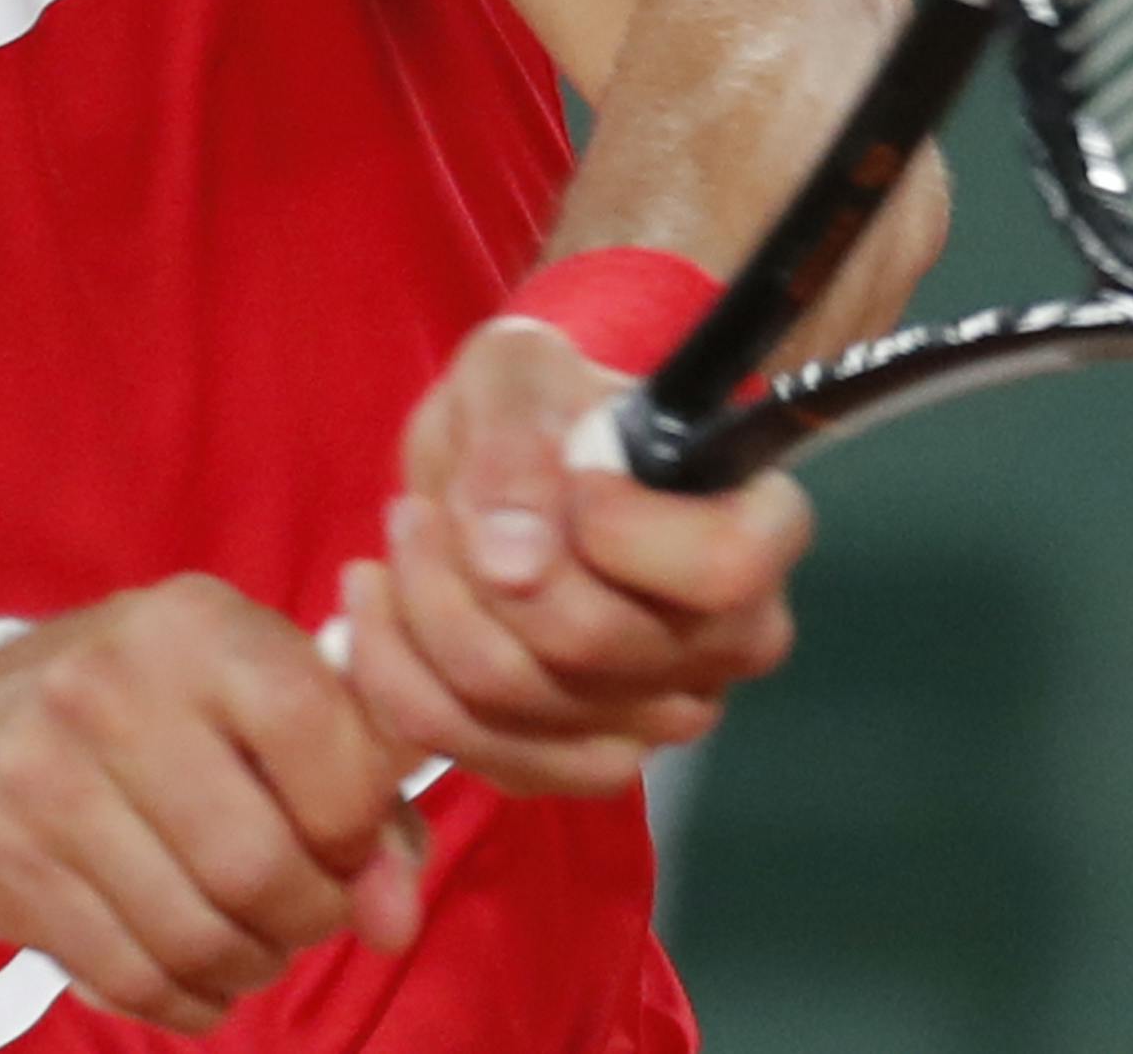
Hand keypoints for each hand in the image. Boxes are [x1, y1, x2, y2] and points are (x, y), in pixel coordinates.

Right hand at [0, 576, 426, 1035]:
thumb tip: (396, 918)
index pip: (319, 732)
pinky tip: (193, 971)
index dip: (360, 821)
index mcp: (195, 623)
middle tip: (300, 906)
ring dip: (252, 965)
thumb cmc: (149, 716)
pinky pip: (135, 981)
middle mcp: (113, 683)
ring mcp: (44, 771)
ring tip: (249, 936)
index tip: (349, 843)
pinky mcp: (0, 858)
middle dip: (308, 914)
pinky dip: (191, 1002)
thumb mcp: (249, 699)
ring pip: (199, 937)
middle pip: (259, 862)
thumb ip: (358, 789)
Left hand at [338, 315, 810, 798]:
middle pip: (592, 643)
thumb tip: (512, 562)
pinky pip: (480, 753)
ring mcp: (661, 715)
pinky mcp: (580, 761)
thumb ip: (516, 443)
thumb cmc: (537, 403)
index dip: (621, 528)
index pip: (723, 566)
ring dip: (427, 612)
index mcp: (755, 528)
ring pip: (521, 704)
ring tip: (404, 534)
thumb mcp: (516, 372)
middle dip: (474, 565)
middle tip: (425, 504)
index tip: (562, 472)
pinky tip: (377, 602)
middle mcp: (730, 640)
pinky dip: (402, 679)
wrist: (501, 465)